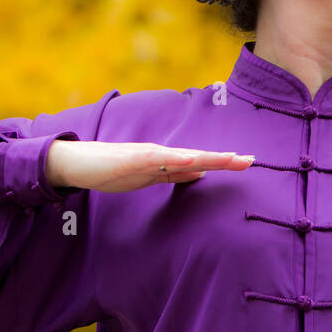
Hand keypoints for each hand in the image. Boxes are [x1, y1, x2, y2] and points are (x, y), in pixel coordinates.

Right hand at [45, 140, 254, 192]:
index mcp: (168, 161)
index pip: (202, 162)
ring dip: (208, 157)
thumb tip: (201, 172)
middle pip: (199, 157)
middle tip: (251, 160)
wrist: (80, 163)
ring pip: (184, 156)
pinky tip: (193, 159)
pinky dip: (176, 159)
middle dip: (225, 159)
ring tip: (230, 158)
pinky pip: (158, 159)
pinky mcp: (133, 158)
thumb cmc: (115, 169)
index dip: (224, 163)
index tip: (248, 163)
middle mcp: (163, 154)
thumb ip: (176, 173)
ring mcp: (149, 155)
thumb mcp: (152, 176)